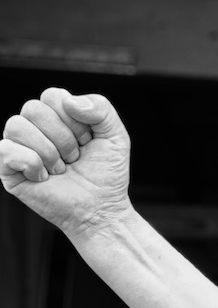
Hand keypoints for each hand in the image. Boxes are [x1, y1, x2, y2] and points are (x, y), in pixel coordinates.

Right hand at [1, 88, 130, 237]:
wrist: (101, 211)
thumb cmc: (106, 175)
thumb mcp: (115, 136)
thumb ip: (101, 107)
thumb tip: (68, 102)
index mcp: (55, 115)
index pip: (52, 96)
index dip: (74, 121)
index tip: (86, 142)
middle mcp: (33, 128)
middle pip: (32, 108)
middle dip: (62, 138)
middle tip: (74, 159)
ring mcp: (18, 147)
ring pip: (16, 125)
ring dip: (48, 152)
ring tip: (61, 170)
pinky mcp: (8, 169)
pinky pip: (6, 150)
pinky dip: (32, 164)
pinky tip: (44, 178)